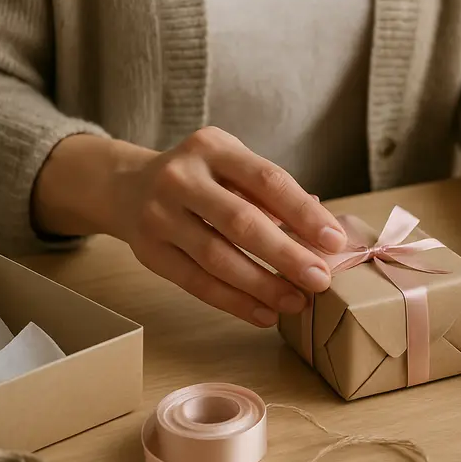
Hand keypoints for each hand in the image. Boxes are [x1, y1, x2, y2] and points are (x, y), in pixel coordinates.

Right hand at [34, 128, 346, 327]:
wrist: (126, 185)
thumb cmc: (201, 177)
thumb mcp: (231, 165)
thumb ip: (269, 194)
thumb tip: (321, 236)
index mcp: (212, 148)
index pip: (267, 180)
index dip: (303, 212)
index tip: (334, 240)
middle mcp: (181, 177)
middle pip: (241, 222)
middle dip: (286, 255)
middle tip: (320, 280)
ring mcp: (159, 215)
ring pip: (217, 258)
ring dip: (262, 286)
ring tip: (297, 302)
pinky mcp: (148, 252)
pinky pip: (196, 283)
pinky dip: (234, 302)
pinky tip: (264, 314)